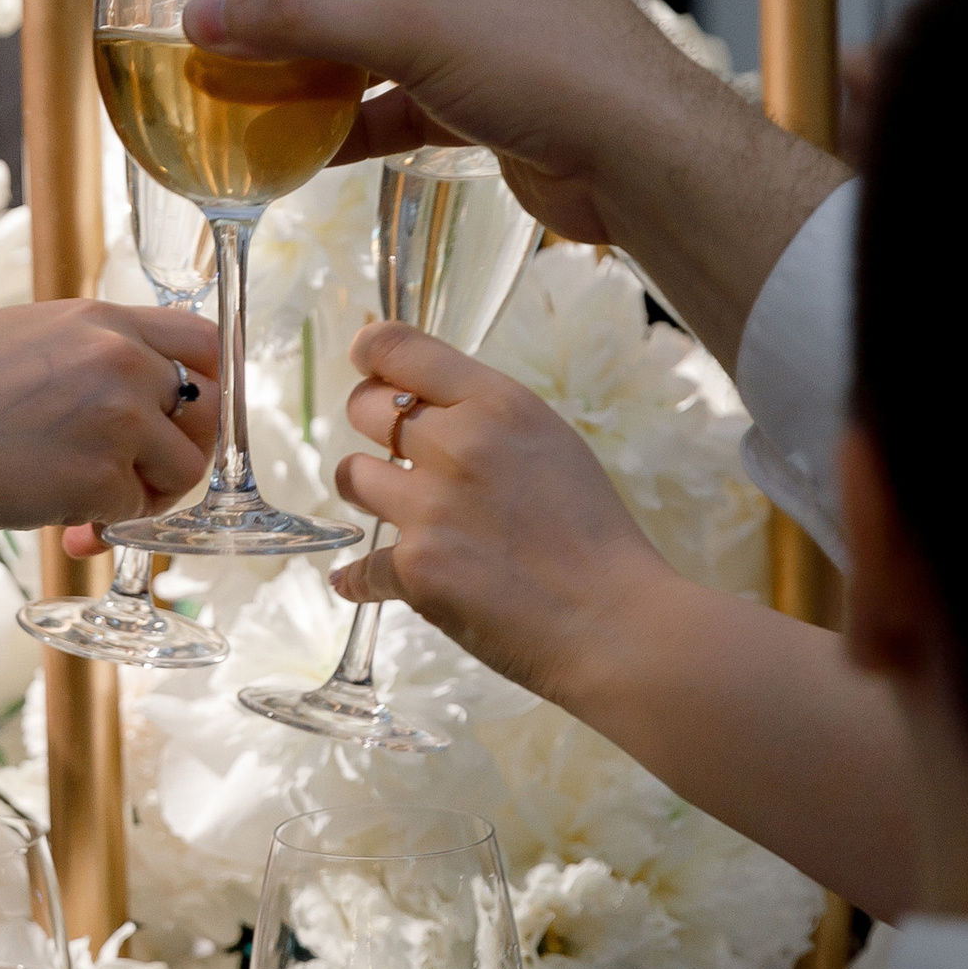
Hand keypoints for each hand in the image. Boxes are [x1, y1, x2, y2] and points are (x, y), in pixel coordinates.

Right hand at [0, 300, 218, 645]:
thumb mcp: (22, 337)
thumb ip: (85, 350)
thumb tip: (129, 381)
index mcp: (100, 319)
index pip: (203, 338)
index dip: (212, 382)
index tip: (196, 413)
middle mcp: (120, 359)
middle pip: (208, 408)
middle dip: (185, 448)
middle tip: (146, 476)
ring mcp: (118, 417)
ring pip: (182, 468)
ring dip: (145, 495)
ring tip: (90, 504)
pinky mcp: (104, 476)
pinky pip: (134, 511)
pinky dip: (105, 525)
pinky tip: (61, 523)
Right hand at [184, 0, 843, 365]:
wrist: (640, 151)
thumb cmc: (538, 57)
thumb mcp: (401, 29)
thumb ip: (293, 25)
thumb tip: (200, 20)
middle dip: (296, 8)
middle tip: (233, 48)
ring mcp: (487, 21)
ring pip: (381, 34)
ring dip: (322, 68)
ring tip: (257, 102)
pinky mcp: (493, 88)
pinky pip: (405, 92)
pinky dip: (361, 116)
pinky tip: (312, 151)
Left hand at [333, 321, 672, 712]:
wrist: (615, 621)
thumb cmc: (595, 534)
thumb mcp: (551, 443)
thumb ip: (488, 417)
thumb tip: (427, 410)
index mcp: (497, 404)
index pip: (399, 348)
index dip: (370, 352)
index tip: (365, 365)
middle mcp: (457, 444)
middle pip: (364, 407)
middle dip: (371, 426)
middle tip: (396, 453)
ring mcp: (430, 508)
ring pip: (352, 475)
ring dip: (370, 491)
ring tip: (405, 513)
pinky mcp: (416, 569)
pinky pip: (360, 566)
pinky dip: (364, 579)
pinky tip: (373, 582)